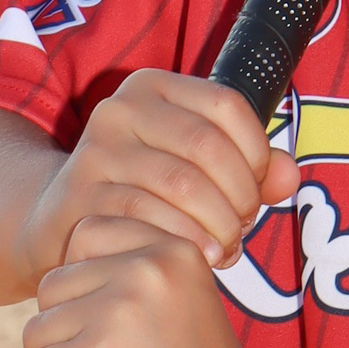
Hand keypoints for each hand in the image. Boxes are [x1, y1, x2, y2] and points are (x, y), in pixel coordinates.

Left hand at [12, 216, 272, 347]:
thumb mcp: (188, 304)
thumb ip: (144, 280)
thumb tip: (69, 279)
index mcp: (171, 251)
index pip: (87, 234)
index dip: (82, 279)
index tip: (103, 318)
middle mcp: (143, 270)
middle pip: (54, 285)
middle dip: (64, 326)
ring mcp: (115, 313)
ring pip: (37, 330)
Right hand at [22, 69, 301, 284]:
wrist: (59, 222)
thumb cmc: (145, 192)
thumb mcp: (196, 168)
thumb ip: (251, 167)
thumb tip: (288, 177)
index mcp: (152, 87)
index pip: (227, 105)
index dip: (256, 153)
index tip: (257, 190)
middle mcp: (119, 109)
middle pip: (208, 147)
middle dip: (240, 196)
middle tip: (243, 228)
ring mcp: (95, 151)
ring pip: (183, 185)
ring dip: (218, 225)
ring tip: (225, 248)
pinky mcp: (80, 197)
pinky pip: (151, 218)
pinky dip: (186, 242)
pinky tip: (197, 259)